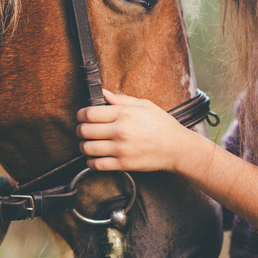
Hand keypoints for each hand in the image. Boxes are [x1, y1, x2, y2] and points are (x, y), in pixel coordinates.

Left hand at [76, 89, 193, 172]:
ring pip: (88, 148)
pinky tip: (94, 157)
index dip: (80, 114)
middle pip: (85, 130)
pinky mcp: (123, 164)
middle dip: (80, 129)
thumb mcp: (144, 105)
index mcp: (124, 113)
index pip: (89, 113)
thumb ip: (121, 99)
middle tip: (82, 129)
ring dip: (83, 145)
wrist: (177, 147)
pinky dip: (91, 161)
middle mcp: (120, 131)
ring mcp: (121, 149)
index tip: (81, 116)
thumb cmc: (162, 124)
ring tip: (88, 143)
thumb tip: (103, 93)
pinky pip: (97, 164)